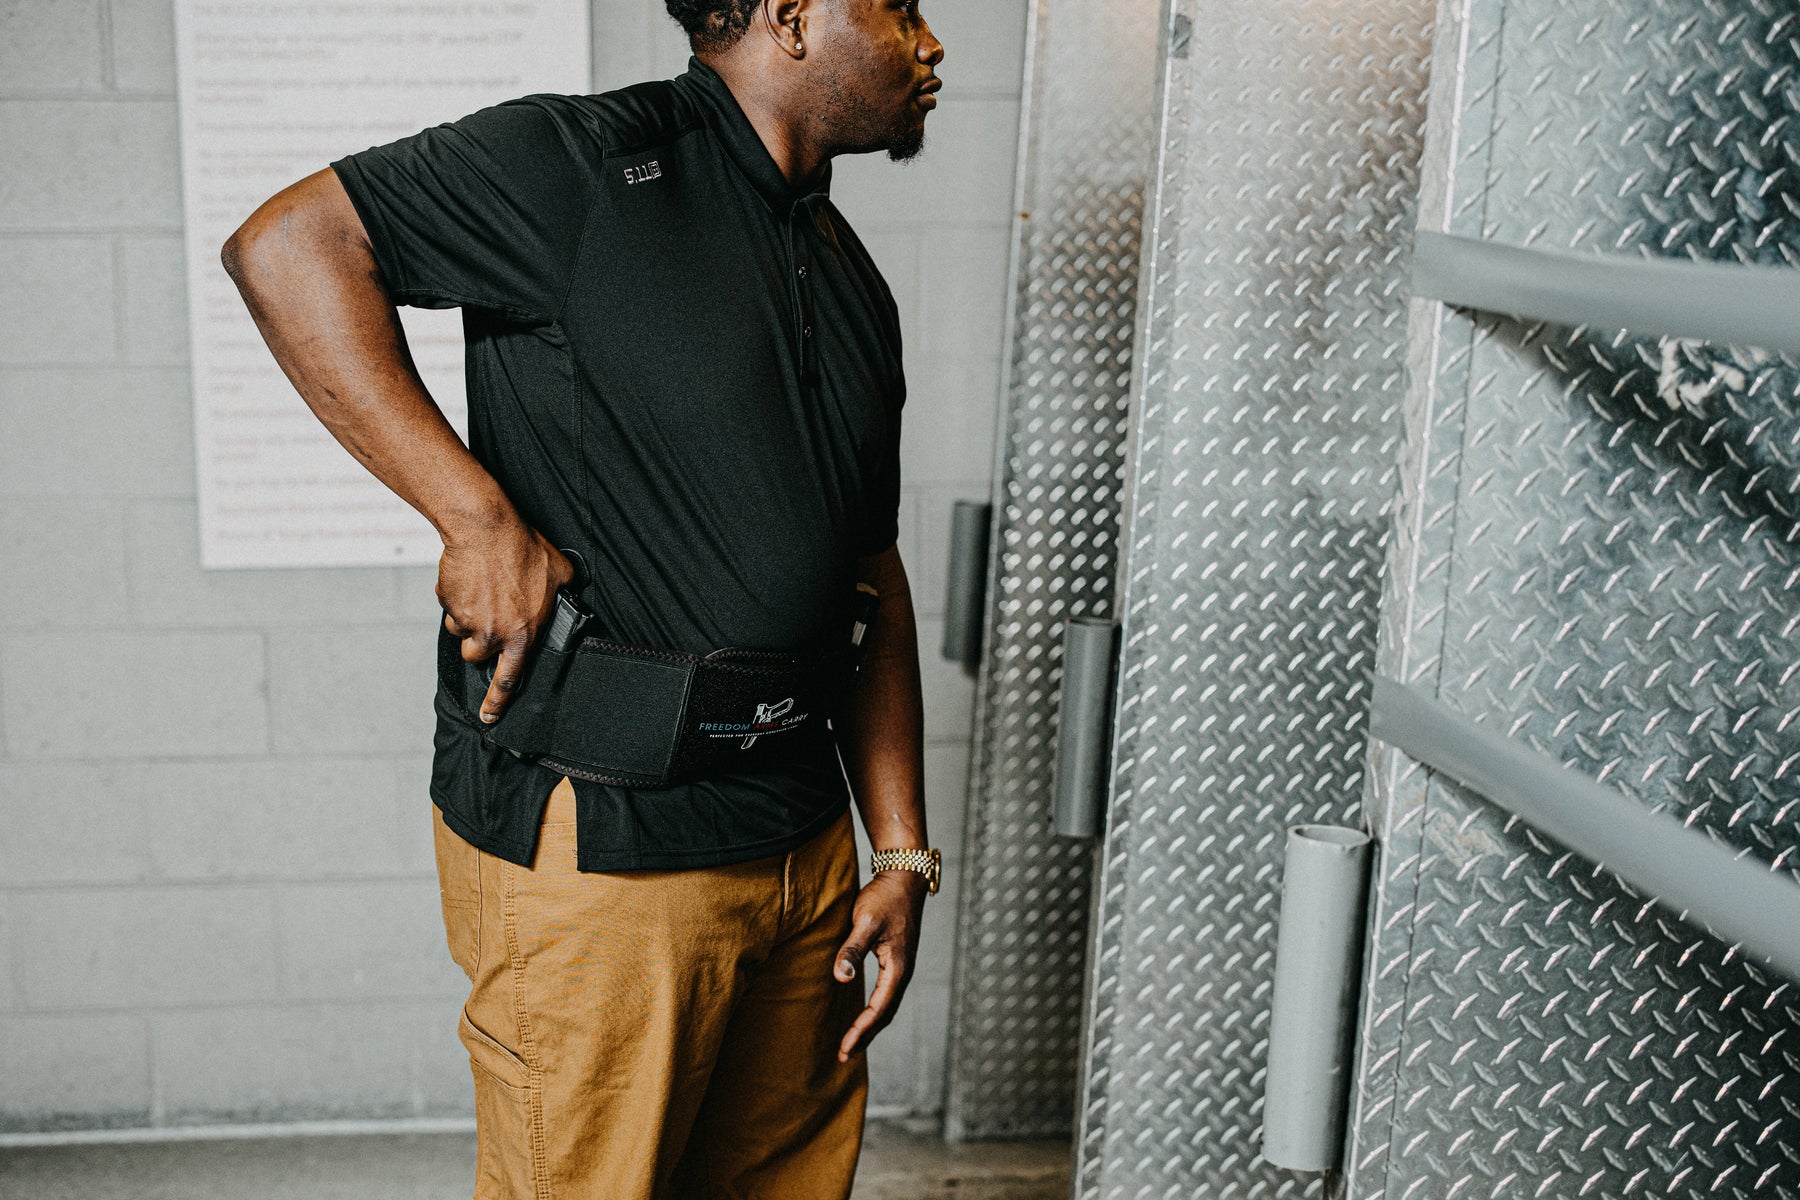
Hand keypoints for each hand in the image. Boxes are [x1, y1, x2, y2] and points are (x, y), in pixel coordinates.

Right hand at [437, 516, 572, 723]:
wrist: (486, 530)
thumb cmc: (523, 549)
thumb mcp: (560, 574)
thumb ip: (562, 595)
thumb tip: (568, 601)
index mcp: (523, 634)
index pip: (509, 680)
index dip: (496, 702)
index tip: (489, 717)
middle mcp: (494, 635)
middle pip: (477, 656)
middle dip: (479, 642)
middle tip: (489, 616)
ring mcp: (468, 621)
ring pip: (461, 632)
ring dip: (467, 618)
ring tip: (482, 591)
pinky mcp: (448, 605)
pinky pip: (449, 609)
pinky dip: (455, 598)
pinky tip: (470, 579)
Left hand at [833, 869, 927, 1061]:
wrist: (904, 877)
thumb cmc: (884, 898)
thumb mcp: (865, 922)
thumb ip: (852, 950)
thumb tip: (841, 978)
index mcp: (897, 968)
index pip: (879, 1009)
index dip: (861, 1030)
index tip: (845, 1048)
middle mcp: (902, 972)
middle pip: (885, 1014)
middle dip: (865, 1036)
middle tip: (844, 1055)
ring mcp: (901, 967)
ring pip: (886, 1006)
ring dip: (870, 1027)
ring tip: (852, 1043)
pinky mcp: (895, 961)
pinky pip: (885, 994)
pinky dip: (873, 1011)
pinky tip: (862, 1016)